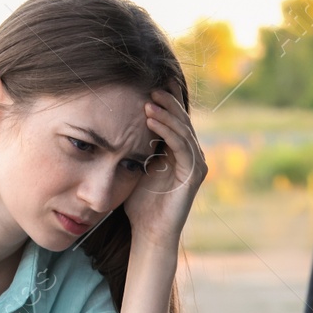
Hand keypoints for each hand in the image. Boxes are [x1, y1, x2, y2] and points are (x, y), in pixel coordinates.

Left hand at [123, 84, 208, 249]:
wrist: (149, 231)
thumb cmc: (139, 202)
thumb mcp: (135, 165)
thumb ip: (135, 144)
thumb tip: (116, 120)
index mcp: (178, 150)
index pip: (173, 118)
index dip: (164, 99)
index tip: (147, 81)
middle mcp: (191, 154)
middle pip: (181, 119)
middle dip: (166, 101)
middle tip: (149, 85)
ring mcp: (196, 163)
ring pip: (182, 129)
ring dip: (166, 113)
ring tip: (148, 100)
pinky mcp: (195, 173)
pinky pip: (182, 145)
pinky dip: (167, 131)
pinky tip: (152, 120)